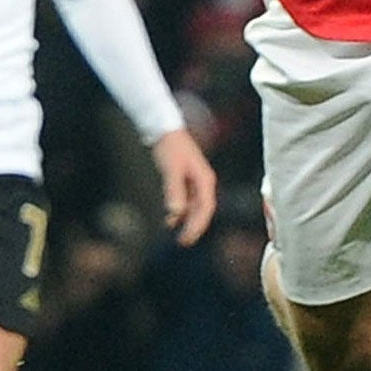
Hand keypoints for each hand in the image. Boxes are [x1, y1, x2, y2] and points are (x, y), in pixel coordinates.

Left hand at [150, 127, 217, 245]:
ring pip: (197, 206)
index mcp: (205, 179)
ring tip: (180, 236)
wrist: (164, 128)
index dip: (198, 225)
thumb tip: (176, 214)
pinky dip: (182, 212)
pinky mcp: (187, 179)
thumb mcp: (171, 170)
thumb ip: (174, 192)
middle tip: (184, 242)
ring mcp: (196, 180)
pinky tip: (172, 219)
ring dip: (189, 221)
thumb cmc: (170, 147)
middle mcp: (204, 181)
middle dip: (195, 227)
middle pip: (204, 210)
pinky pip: (189, 201)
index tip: (187, 238)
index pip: (205, 208)